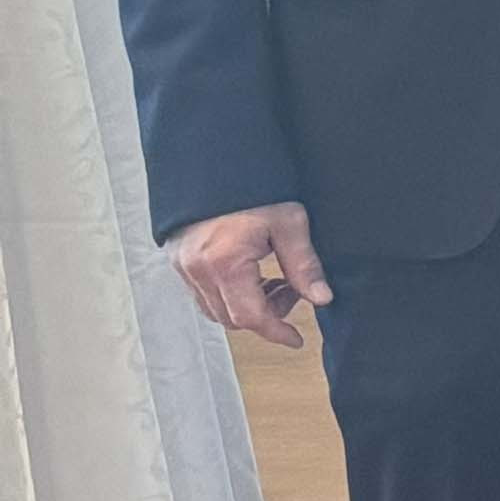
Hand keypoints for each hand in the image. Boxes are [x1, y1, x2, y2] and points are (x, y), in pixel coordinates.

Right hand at [167, 200, 329, 348]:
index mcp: (224, 263)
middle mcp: (197, 270)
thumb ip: (304, 264)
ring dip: (247, 306)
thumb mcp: (288, 222)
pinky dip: (230, 294)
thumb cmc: (252, 188)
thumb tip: (321, 298)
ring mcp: (182, 266)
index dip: (276, 332)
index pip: (250, 317)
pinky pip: (203, 293)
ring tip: (275, 280)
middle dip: (266, 315)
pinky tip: (253, 274)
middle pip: (231, 318)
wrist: (213, 161)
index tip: (296, 339)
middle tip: (292, 292)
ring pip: (215, 309)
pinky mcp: (177, 259)